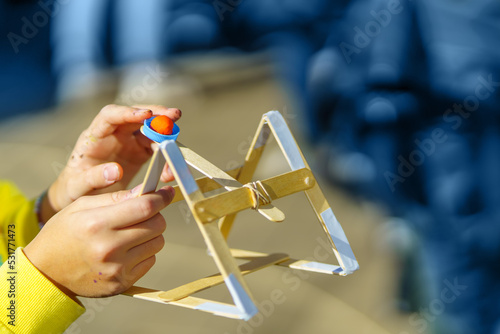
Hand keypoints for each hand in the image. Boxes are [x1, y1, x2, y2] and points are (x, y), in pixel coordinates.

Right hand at [24, 185, 173, 297]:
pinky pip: (150, 261)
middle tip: (143, 214)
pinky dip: (144, 252)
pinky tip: (126, 251)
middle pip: (157, 225)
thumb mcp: (82, 206)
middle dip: (156, 215)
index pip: (145, 207)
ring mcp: (116, 268)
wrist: (46, 273)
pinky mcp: (122, 283)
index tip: (168, 192)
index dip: (161, 198)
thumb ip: (116, 197)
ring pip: (158, 243)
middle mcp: (108, 247)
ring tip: (131, 233)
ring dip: (151, 235)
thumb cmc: (64, 233)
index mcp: (97, 223)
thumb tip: (148, 191)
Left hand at [44, 104, 180, 220]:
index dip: (129, 112)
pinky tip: (170, 171)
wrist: (81, 196)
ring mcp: (128, 141)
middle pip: (138, 117)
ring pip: (151, 131)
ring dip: (167, 138)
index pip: (111, 115)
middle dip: (157, 115)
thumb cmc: (74, 189)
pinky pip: (157, 147)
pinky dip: (167, 156)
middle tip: (175, 116)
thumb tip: (116, 171)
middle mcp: (114, 133)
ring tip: (175, 160)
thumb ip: (92, 178)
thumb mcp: (77, 186)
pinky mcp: (140, 151)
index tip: (147, 115)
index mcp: (95, 136)